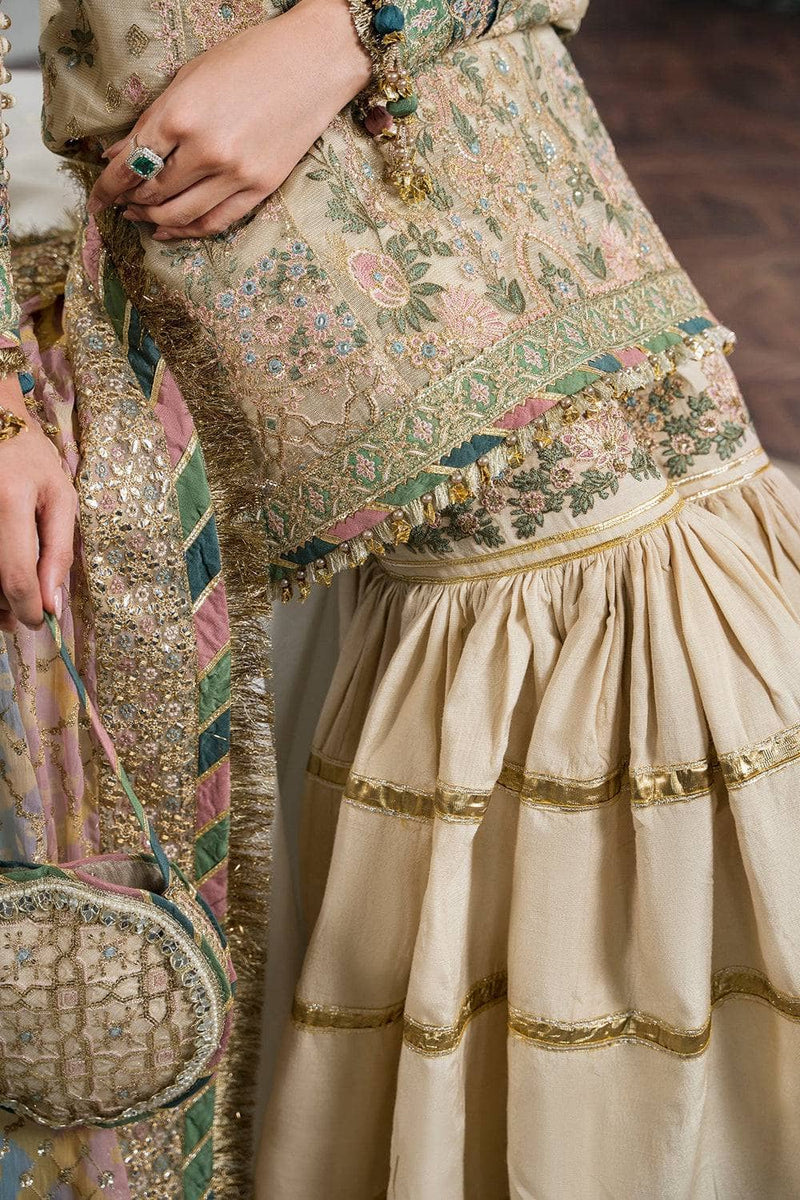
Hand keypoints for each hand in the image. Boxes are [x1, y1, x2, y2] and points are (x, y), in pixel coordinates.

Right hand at [0, 376, 76, 631]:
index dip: (28, 610)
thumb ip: (60, 551)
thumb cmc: (30, 458)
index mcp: (9, 501)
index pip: (16, 576)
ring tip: (10, 598)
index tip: (40, 622)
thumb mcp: (61, 497)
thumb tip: (53, 604)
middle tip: (25, 612)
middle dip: (7, 610)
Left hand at [87, 0, 371, 239]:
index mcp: (182, 115)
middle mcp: (206, 150)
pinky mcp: (260, 187)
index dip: (108, 186)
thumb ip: (153, 120)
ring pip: (181, 214)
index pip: (131, 163)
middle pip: (153, 192)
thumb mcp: (190, 77)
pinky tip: (170, 229)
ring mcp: (236, 174)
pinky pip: (216, 221)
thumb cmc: (250, 59)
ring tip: (141, 217)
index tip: (97, 198)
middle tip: (119, 204)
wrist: (314, 62)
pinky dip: (189, 230)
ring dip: (154, 219)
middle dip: (129, 201)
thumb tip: (119, 153)